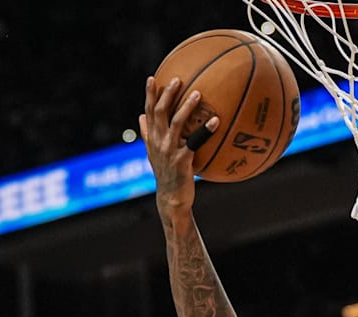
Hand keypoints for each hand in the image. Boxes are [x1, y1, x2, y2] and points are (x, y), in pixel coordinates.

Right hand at [138, 76, 219, 209]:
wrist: (171, 198)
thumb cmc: (166, 174)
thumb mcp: (154, 153)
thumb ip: (148, 134)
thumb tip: (140, 116)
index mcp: (152, 138)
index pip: (148, 111)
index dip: (149, 95)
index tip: (152, 77)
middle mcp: (158, 142)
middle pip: (159, 112)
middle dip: (167, 94)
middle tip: (178, 79)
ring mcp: (169, 150)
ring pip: (176, 123)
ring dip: (186, 106)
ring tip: (198, 93)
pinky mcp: (182, 160)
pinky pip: (195, 141)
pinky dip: (206, 130)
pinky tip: (216, 120)